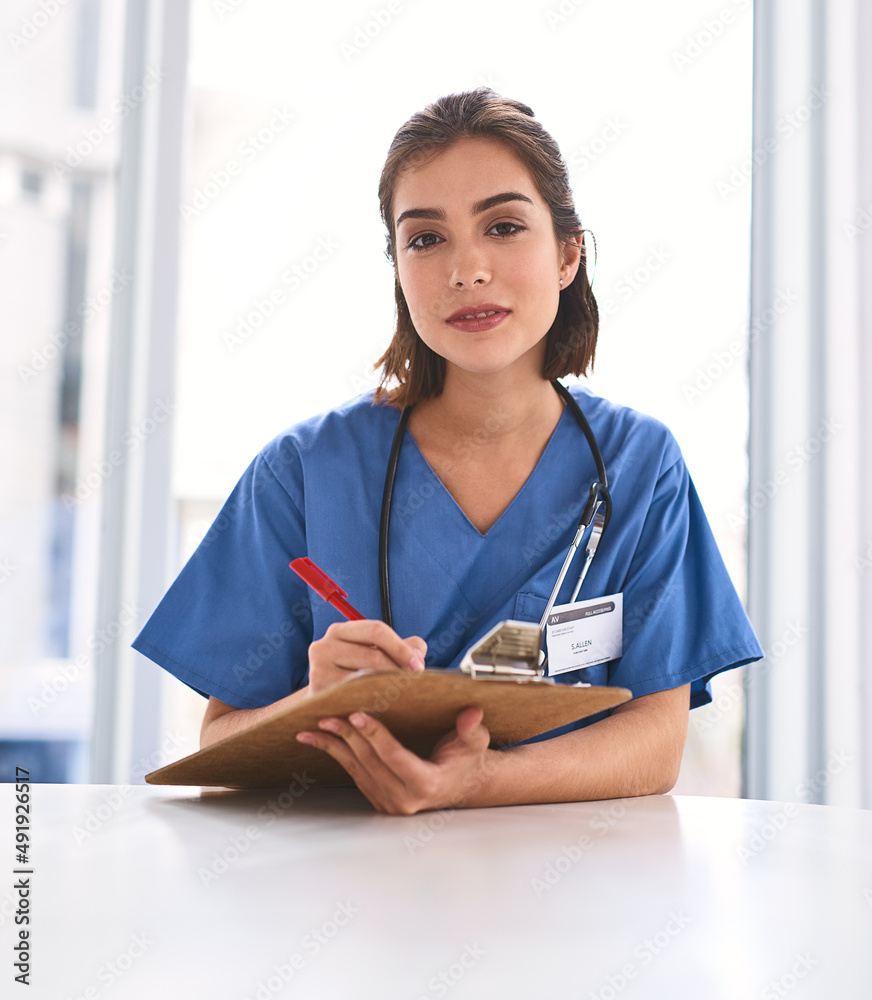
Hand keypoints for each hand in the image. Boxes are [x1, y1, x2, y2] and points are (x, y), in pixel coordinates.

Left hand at [295, 706, 494, 814]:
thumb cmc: (466, 759)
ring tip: (317, 725)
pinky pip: (353, 773)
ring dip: (335, 745)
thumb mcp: (474, 743)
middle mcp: (405, 799)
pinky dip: (336, 753)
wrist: (462, 784)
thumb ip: (472, 729)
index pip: (396, 757)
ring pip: (357, 769)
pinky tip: (320, 739)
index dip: (376, 736)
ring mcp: (389, 802)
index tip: (359, 715)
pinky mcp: (378, 798)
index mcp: (427, 784)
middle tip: (330, 715)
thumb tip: (471, 713)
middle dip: (348, 736)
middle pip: (370, 762)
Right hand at [306, 619, 426, 696]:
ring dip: (389, 689)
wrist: (325, 700)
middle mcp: (323, 647)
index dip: (401, 648)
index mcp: (339, 631)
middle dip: (399, 671)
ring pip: (365, 679)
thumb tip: (418, 655)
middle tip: (415, 685)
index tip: (419, 667)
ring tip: (403, 696)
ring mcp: (318, 671)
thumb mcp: (376, 652)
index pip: (376, 630)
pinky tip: (385, 708)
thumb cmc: (356, 672)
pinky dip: (373, 703)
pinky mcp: (318, 694)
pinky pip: (354, 699)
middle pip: (373, 656)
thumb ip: (402, 647)